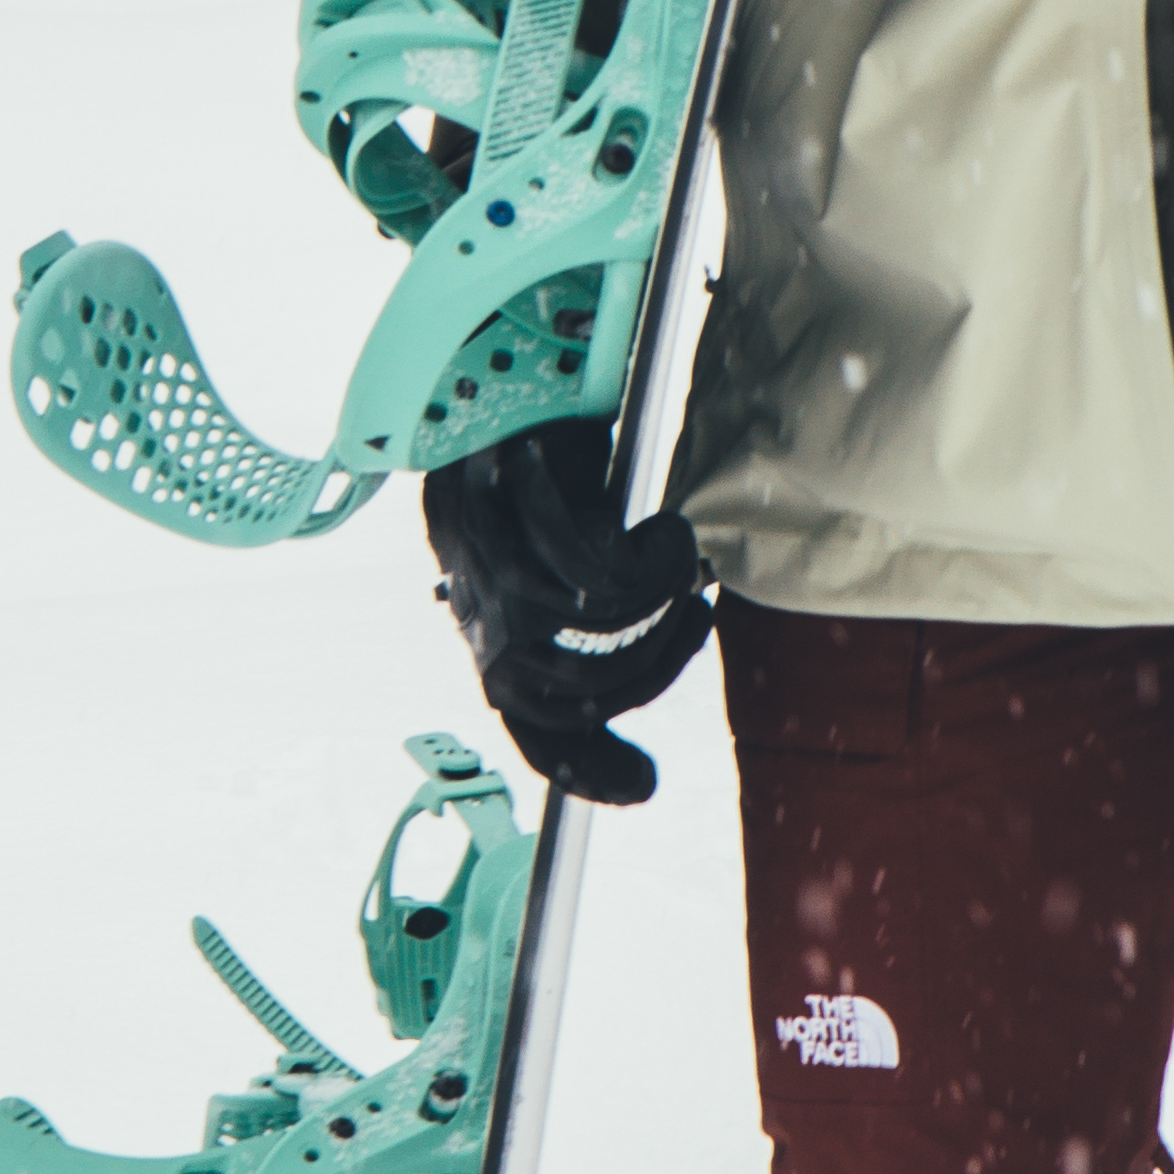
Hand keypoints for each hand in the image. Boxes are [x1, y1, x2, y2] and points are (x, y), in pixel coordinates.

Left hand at [421, 420, 713, 806]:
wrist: (495, 389)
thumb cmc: (543, 481)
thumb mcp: (561, 564)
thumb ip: (584, 626)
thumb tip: (623, 697)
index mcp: (493, 636)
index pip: (529, 728)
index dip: (586, 768)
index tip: (645, 784)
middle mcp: (479, 612)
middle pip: (572, 690)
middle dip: (651, 666)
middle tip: (694, 615)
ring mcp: (480, 561)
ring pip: (580, 627)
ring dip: (651, 607)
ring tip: (682, 570)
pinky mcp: (497, 502)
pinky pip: (582, 562)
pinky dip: (637, 560)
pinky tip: (663, 532)